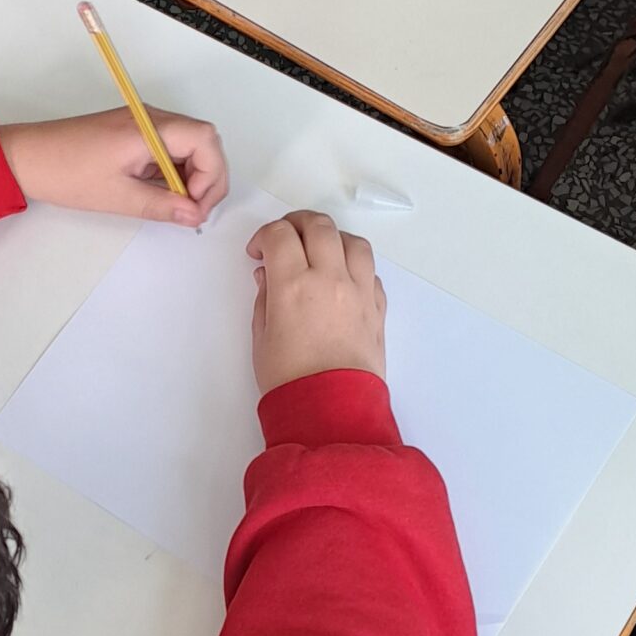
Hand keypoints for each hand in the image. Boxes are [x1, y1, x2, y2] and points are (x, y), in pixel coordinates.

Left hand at [0, 108, 227, 229]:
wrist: (25, 157)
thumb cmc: (65, 171)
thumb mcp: (118, 196)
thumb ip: (162, 205)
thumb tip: (193, 214)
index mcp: (150, 128)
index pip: (206, 140)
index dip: (211, 174)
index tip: (194, 204)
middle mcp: (151, 119)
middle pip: (202, 141)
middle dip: (206, 178)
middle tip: (192, 210)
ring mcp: (142, 124)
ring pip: (187, 146)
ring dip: (189, 177)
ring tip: (175, 206)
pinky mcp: (132, 133)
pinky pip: (167, 149)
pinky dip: (172, 172)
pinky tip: (159, 194)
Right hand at [249, 213, 386, 396]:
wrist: (332, 411)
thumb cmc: (291, 381)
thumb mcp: (262, 338)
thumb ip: (264, 298)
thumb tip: (268, 275)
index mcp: (294, 285)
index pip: (279, 235)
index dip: (264, 236)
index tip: (258, 252)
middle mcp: (330, 279)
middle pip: (318, 226)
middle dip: (296, 224)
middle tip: (284, 238)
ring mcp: (359, 291)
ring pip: (352, 241)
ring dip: (332, 237)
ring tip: (318, 251)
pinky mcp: (378, 308)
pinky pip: (370, 270)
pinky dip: (354, 265)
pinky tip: (341, 278)